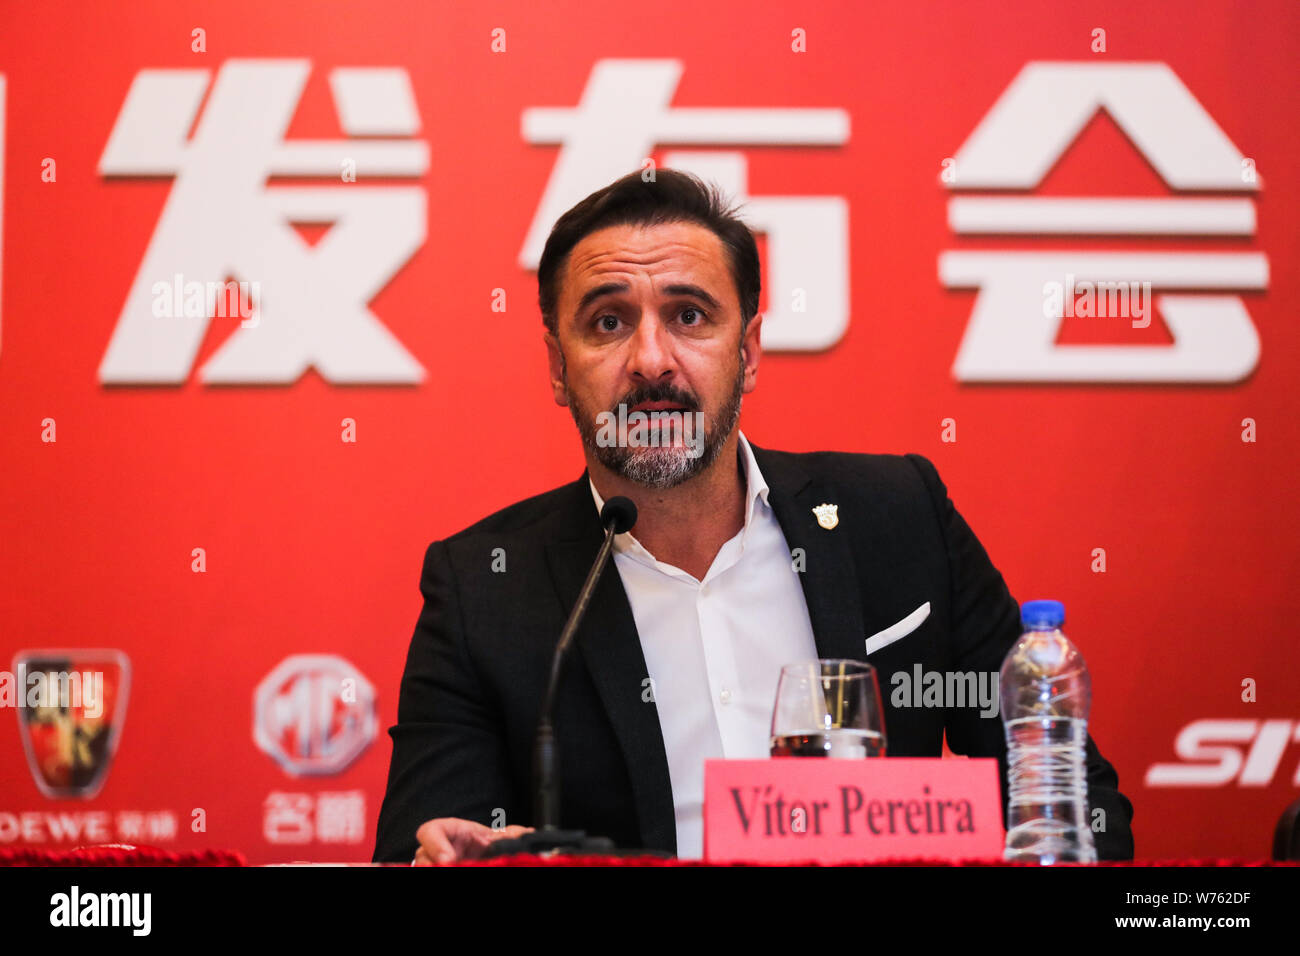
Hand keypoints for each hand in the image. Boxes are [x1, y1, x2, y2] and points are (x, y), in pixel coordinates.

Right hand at [412, 818, 533, 864]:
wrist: (480, 854)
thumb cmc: (482, 843)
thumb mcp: (494, 837)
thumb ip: (509, 834)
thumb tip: (529, 833)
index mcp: (447, 832)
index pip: (429, 831)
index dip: (435, 844)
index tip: (448, 860)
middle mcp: (434, 850)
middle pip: (421, 857)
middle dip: (430, 866)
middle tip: (448, 868)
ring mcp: (433, 863)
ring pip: (423, 868)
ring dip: (434, 870)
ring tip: (453, 869)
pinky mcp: (437, 869)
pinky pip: (430, 872)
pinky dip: (438, 872)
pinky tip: (457, 871)